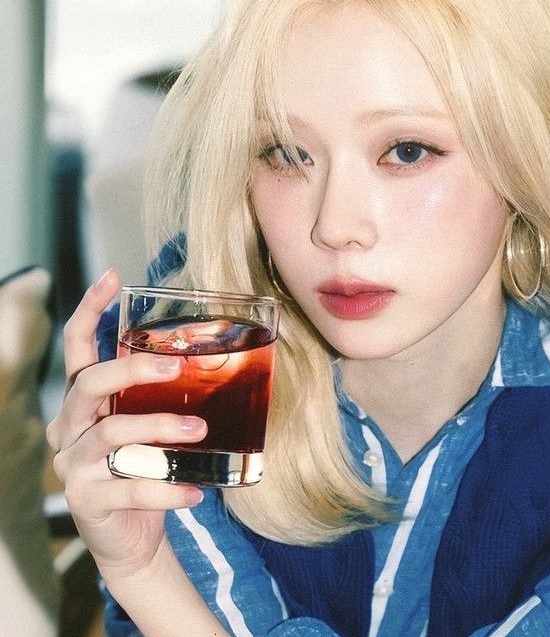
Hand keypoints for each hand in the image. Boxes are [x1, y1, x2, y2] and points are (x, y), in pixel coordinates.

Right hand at [46, 269, 206, 581]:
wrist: (133, 535)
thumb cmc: (146, 467)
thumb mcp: (149, 425)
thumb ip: (163, 397)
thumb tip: (218, 359)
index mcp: (84, 403)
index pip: (76, 348)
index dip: (89, 310)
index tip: (112, 277)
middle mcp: (69, 428)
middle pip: (89, 384)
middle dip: (132, 369)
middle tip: (175, 369)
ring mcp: (74, 466)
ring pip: (112, 434)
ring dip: (160, 429)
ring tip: (200, 432)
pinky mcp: (88, 502)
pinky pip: (131, 489)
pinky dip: (168, 490)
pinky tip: (197, 490)